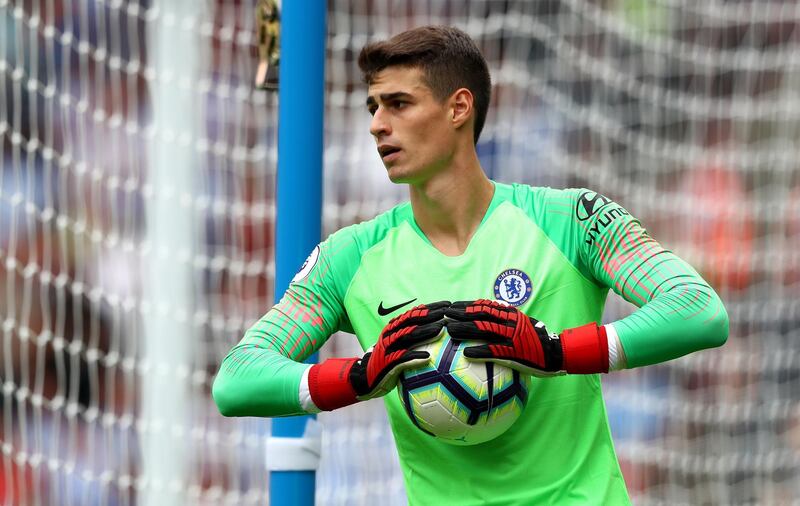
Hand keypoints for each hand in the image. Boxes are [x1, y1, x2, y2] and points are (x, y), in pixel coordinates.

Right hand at [308, 301, 448, 409]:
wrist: (366, 378)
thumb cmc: (388, 360)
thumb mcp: (399, 344)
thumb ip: (413, 336)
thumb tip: (438, 329)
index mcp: (394, 327)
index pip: (414, 313)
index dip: (431, 307)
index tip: (448, 304)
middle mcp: (390, 334)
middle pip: (412, 321)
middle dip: (431, 315)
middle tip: (448, 312)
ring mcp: (388, 348)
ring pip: (408, 336)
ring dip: (425, 332)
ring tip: (441, 329)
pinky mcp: (386, 364)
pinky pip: (401, 359)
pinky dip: (414, 357)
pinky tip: (427, 357)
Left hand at [445, 299, 563, 376]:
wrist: (557, 353)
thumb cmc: (536, 340)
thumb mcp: (521, 324)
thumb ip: (505, 321)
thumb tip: (486, 319)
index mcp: (510, 314)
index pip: (485, 306)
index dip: (467, 305)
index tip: (452, 305)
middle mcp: (510, 322)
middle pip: (481, 315)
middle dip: (461, 313)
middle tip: (445, 314)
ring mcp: (513, 336)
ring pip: (485, 330)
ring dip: (465, 329)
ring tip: (449, 331)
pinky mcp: (516, 352)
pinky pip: (495, 351)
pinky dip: (480, 351)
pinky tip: (466, 353)